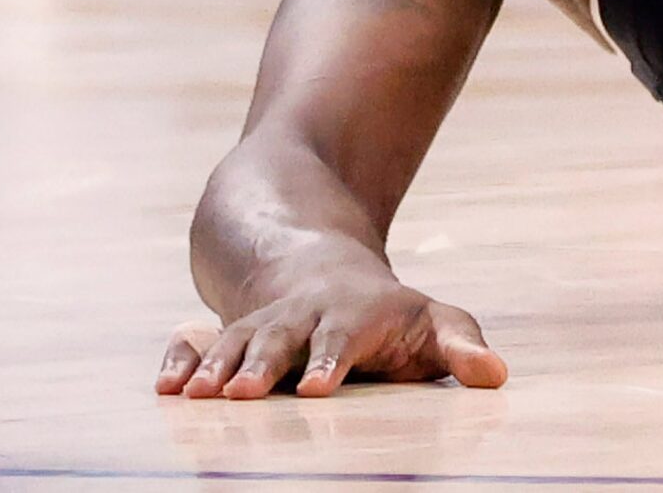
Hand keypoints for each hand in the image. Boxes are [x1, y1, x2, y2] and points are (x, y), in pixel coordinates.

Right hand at [157, 265, 506, 397]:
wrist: (317, 266)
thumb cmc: (388, 314)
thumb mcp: (432, 320)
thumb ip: (461, 344)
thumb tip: (496, 374)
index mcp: (350, 314)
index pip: (341, 338)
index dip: (329, 360)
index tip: (318, 388)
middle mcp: (299, 317)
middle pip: (277, 337)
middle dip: (258, 365)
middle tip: (243, 395)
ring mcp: (261, 324)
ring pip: (233, 340)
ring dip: (215, 367)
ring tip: (194, 396)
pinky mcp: (231, 334)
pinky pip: (198, 341)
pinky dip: (180, 359)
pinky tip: (166, 387)